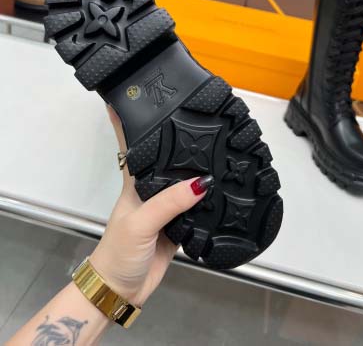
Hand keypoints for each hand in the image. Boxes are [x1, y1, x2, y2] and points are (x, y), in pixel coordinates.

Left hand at [90, 105, 212, 307]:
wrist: (122, 289)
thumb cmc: (118, 252)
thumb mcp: (140, 223)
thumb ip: (168, 202)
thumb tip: (201, 182)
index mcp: (135, 181)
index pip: (131, 142)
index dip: (132, 118)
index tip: (141, 94)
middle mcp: (152, 188)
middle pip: (166, 157)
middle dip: (179, 139)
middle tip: (198, 116)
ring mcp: (166, 206)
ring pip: (184, 180)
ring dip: (198, 168)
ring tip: (218, 146)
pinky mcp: (179, 224)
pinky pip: (196, 206)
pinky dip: (208, 199)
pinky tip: (222, 189)